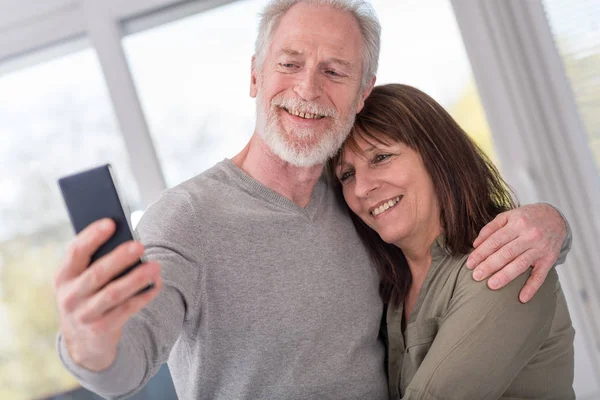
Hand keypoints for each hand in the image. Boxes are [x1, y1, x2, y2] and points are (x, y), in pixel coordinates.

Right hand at [53, 218, 161, 370]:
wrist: (83, 340)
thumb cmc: (89, 295)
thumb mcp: (83, 280)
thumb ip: (97, 262)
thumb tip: (128, 242)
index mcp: (63, 276)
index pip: (76, 251)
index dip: (92, 236)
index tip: (111, 223)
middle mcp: (69, 296)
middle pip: (97, 273)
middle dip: (119, 258)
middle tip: (140, 245)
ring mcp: (83, 315)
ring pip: (113, 293)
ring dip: (136, 279)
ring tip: (155, 266)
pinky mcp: (100, 329)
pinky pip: (126, 310)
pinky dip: (143, 296)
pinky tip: (156, 284)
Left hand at [466, 204, 565, 302]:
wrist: (555, 217)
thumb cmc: (526, 218)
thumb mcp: (508, 216)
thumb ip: (490, 228)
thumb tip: (475, 244)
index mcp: (517, 223)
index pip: (495, 241)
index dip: (481, 253)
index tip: (470, 264)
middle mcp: (530, 235)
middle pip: (506, 253)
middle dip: (489, 265)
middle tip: (476, 276)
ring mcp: (540, 248)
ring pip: (521, 264)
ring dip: (506, 276)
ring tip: (492, 285)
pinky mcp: (550, 259)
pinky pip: (541, 275)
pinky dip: (532, 287)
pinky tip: (522, 298)